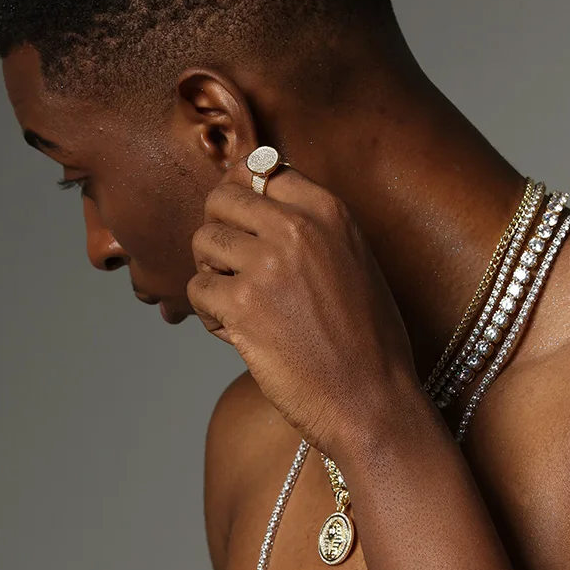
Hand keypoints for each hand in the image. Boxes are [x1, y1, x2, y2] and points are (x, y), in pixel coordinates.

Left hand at [187, 154, 420, 455]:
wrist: (372, 399)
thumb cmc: (367, 340)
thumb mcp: (354, 260)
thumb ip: (312, 227)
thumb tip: (257, 195)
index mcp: (329, 212)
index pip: (262, 170)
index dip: (244, 196)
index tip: (243, 223)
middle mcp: (297, 228)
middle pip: (222, 198)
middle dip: (219, 231)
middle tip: (232, 267)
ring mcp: (267, 265)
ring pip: (203, 241)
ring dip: (211, 273)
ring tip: (239, 305)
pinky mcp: (242, 306)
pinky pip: (197, 290)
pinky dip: (209, 315)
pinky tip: (239, 334)